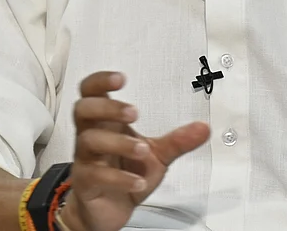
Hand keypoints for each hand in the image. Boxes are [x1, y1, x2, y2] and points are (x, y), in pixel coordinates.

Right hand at [59, 71, 209, 230]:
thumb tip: (203, 128)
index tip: (121, 79)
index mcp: (106, 123)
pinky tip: (137, 182)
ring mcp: (86, 159)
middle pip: (83, 109)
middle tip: (134, 113)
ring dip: (118, 142)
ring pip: (90, 140)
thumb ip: (177, 140)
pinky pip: (96, 175)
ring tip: (142, 150)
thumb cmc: (126, 172)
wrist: (110, 208)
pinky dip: (119, 178)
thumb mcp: (157, 155)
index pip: (91, 92)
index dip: (101, 81)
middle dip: (107, 107)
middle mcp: (91, 136)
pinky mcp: (86, 183)